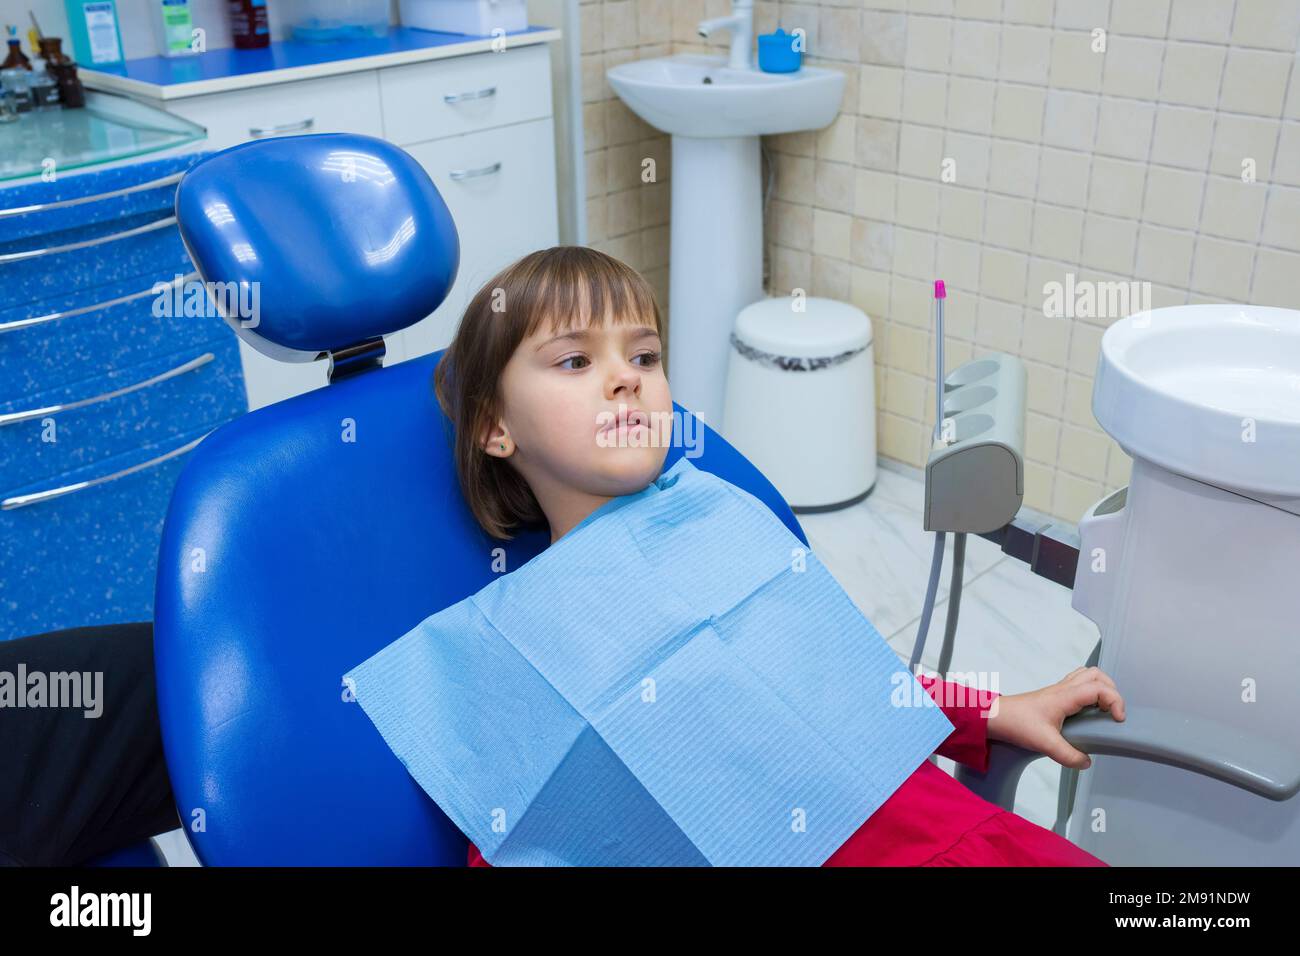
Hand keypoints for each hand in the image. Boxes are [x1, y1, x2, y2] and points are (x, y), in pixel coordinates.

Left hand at [987, 666, 1125, 770]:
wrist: (994, 716)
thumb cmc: (1016, 724)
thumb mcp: (1045, 743)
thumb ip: (1068, 755)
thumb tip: (1086, 762)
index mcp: (1066, 696)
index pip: (1100, 687)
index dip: (1115, 701)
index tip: (1118, 720)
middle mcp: (1064, 689)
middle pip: (1097, 675)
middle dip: (1112, 691)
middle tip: (1112, 714)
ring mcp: (1059, 690)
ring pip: (1087, 676)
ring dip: (1101, 689)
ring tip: (1103, 712)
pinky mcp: (1054, 696)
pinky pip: (1078, 684)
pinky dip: (1089, 692)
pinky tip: (1086, 713)